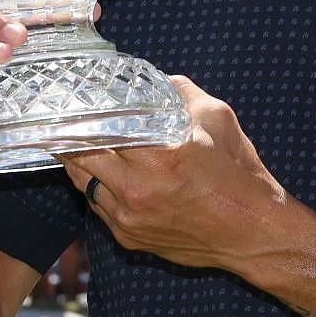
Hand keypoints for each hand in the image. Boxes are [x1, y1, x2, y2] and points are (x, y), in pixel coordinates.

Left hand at [56, 77, 289, 273]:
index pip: (97, 130)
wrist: (252, 232)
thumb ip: (181, 92)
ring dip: (79, 163)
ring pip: (83, 183)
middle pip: (79, 157)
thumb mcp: (217, 118)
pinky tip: (105, 173)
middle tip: (63, 119)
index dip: (80, 115)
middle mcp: (137, 189)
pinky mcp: (129, 237)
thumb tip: (155, 79)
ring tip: (77, 143)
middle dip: (69, 137)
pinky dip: (98, 187)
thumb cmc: (239, 174)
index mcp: (158, 156)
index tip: (71, 102)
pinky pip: (98, 206)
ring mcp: (129, 217)